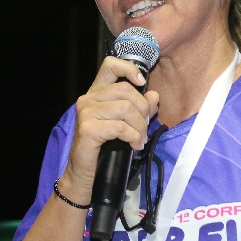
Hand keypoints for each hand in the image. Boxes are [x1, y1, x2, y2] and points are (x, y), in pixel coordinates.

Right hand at [59, 56, 158, 203]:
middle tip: (144, 128)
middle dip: (142, 109)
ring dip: (139, 126)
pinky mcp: (88, 129)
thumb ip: (140, 108)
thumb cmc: (105, 150)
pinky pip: (120, 127)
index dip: (129, 69)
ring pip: (125, 108)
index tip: (142, 83)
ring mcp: (86, 113)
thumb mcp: (126, 125)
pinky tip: (134, 146)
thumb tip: (154, 95)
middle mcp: (88, 99)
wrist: (85, 176)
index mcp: (97, 93)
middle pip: (125, 89)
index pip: (110, 65)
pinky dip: (133, 137)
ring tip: (139, 139)